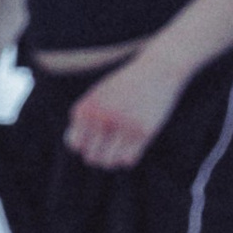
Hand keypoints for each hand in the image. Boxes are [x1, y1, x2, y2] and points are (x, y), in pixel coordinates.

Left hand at [65, 47, 182, 171]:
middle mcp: (101, 118)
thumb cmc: (125, 84)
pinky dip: (128, 159)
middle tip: (111, 147)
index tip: (97, 140)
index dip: (85, 146)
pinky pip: (128, 160)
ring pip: (109, 162)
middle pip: (91, 157)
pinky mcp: (143, 131)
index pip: (75, 145)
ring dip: (114, 160)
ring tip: (121, 149)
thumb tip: (75, 147)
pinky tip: (133, 147)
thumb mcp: (98, 95)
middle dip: (100, 155)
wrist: (157, 70)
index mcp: (86, 108)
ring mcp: (122, 125)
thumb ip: (85, 117)